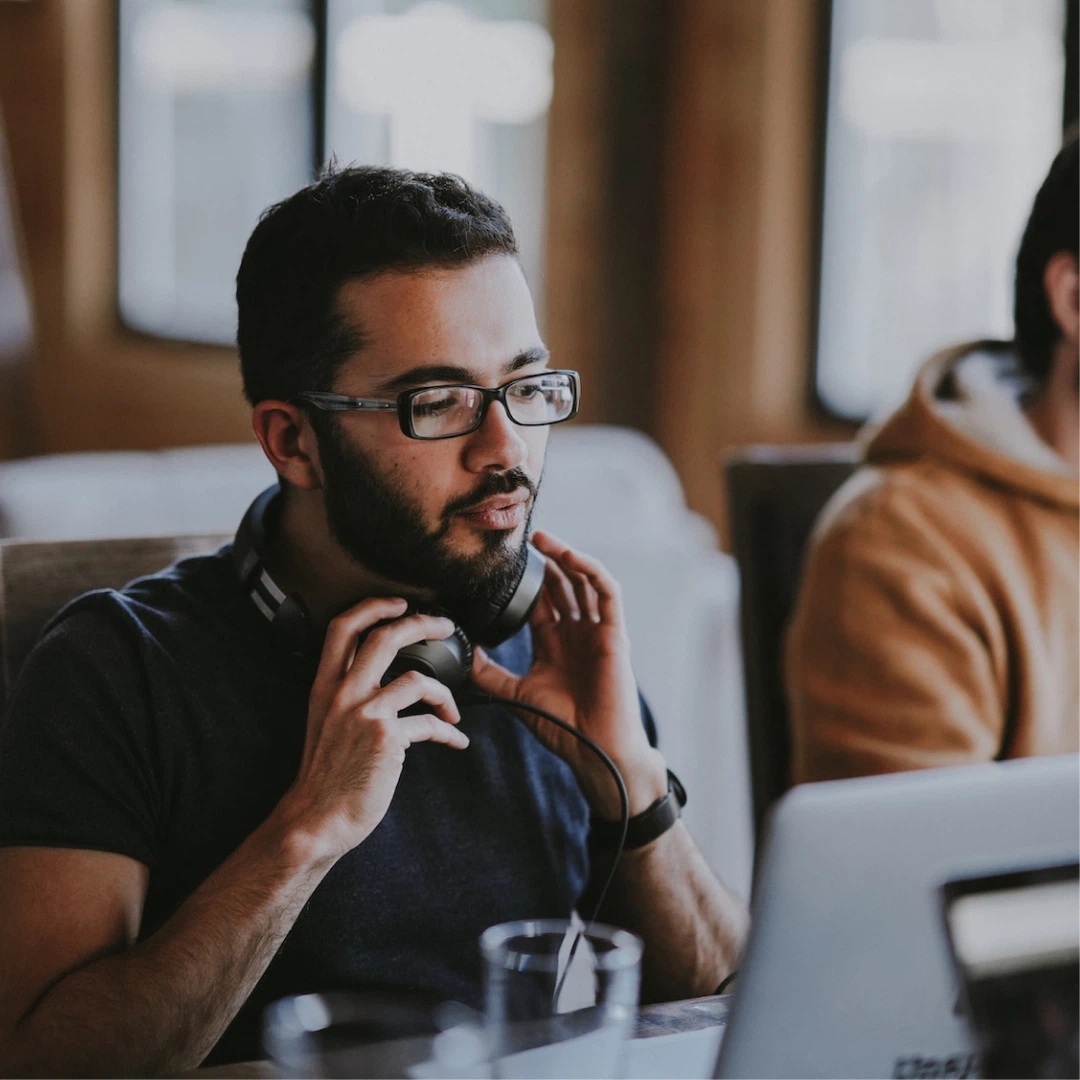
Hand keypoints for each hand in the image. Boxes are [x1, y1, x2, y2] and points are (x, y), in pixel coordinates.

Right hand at [276, 598, 468, 863]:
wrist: (317, 818)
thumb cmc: (326, 775)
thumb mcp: (325, 723)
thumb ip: (348, 696)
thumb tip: (387, 681)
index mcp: (325, 686)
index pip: (342, 628)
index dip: (373, 606)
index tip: (399, 603)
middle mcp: (343, 693)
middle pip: (384, 637)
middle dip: (422, 623)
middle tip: (444, 625)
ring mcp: (365, 714)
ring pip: (418, 679)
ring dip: (446, 693)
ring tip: (454, 709)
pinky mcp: (386, 739)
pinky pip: (430, 724)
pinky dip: (449, 732)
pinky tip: (456, 741)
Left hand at [470, 531, 666, 818]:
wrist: (595, 749)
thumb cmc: (562, 726)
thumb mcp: (515, 694)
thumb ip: (489, 673)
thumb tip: (462, 653)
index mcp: (554, 642)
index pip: (540, 600)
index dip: (525, 579)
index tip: (503, 560)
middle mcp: (576, 632)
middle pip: (561, 584)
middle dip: (544, 560)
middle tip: (522, 539)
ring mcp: (596, 631)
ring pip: (584, 581)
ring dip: (565, 557)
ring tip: (543, 539)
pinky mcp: (615, 633)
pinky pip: (607, 593)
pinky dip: (591, 571)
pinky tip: (571, 558)